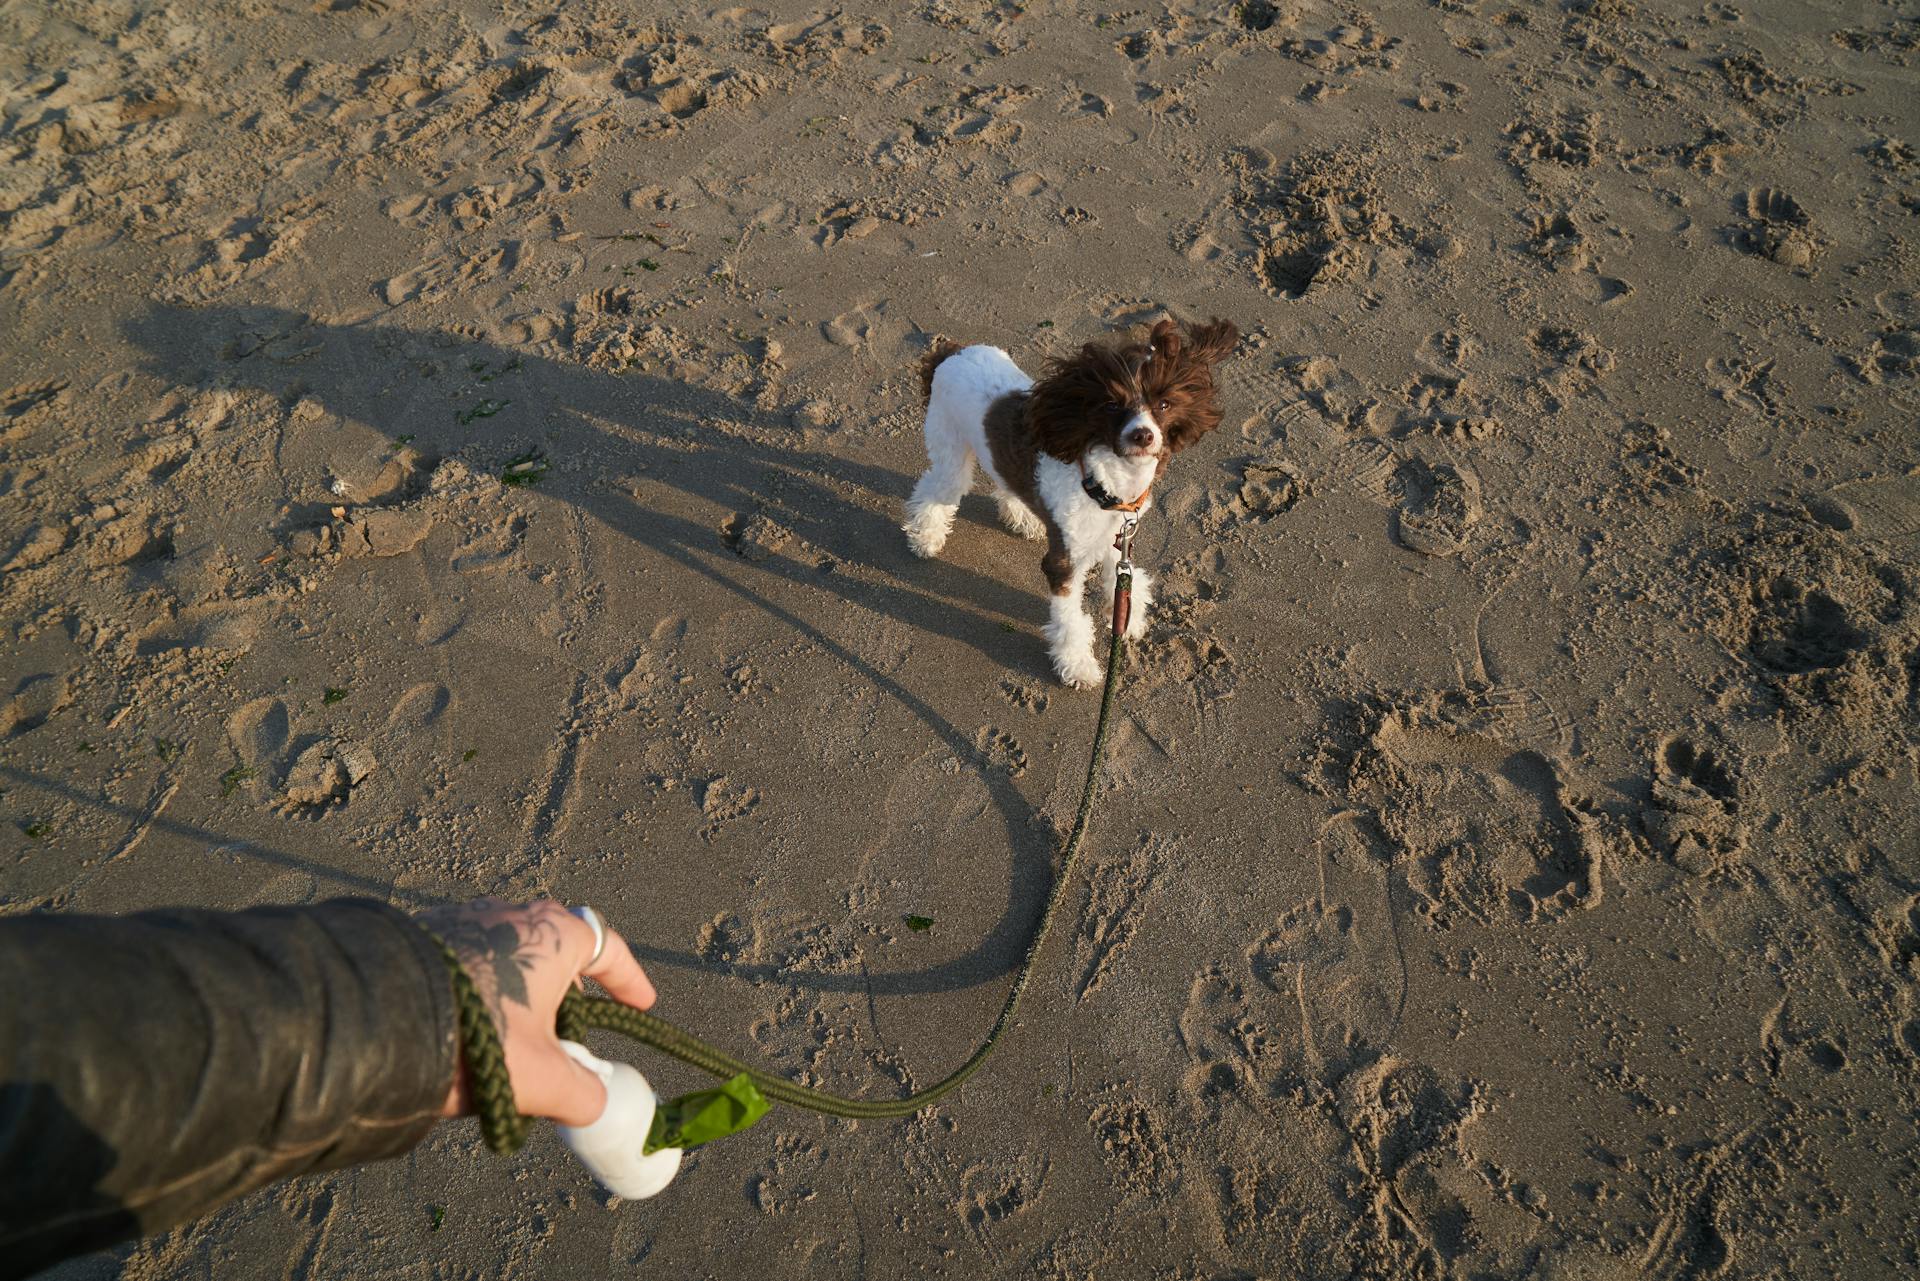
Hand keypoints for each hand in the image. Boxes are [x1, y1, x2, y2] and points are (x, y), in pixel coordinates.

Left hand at [420, 898, 655, 1126]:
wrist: (374, 1018)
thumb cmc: (474, 1037)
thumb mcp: (539, 1080)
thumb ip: (582, 1095)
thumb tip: (596, 1104)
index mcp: (554, 934)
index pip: (608, 949)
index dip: (629, 980)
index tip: (641, 1005)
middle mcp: (514, 912)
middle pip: (559, 950)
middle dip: (571, 993)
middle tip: (571, 1033)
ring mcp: (466, 916)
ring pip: (512, 955)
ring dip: (524, 994)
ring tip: (515, 1040)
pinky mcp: (426, 932)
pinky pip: (472, 959)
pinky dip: (486, 991)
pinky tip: (471, 1028)